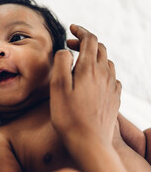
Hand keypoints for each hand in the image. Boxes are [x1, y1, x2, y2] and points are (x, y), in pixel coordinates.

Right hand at [50, 24, 120, 150]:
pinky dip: (102, 71)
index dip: (80, 31)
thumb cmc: (68, 116)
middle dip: (85, 42)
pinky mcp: (114, 99)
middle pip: (100, 49)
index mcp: (89, 69)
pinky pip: (111, 78)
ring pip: (107, 62)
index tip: (71, 28)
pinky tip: (94, 80)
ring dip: (94, 56)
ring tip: (80, 61)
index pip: (90, 40)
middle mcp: (104, 75)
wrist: (89, 143)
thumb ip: (61, 63)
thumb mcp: (57, 87)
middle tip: (71, 45)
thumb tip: (65, 51)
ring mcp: (111, 87)